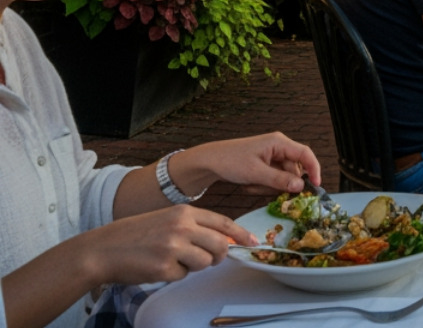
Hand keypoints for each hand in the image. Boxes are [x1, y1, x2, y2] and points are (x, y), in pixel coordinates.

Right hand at [80, 205, 256, 285]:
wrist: (102, 249)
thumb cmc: (135, 235)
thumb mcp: (167, 219)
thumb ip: (194, 226)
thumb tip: (224, 239)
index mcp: (184, 212)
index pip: (223, 222)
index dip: (241, 234)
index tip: (253, 242)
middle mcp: (182, 227)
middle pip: (220, 245)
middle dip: (218, 256)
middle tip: (205, 259)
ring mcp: (174, 247)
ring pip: (204, 262)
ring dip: (193, 266)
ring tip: (172, 259)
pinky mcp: (164, 267)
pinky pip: (182, 276)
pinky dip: (173, 275)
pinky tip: (157, 266)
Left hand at [176, 133, 320, 198]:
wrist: (209, 162)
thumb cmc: (230, 161)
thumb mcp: (255, 173)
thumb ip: (279, 180)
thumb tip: (301, 187)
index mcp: (279, 142)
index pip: (305, 154)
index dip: (314, 169)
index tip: (315, 186)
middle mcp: (279, 147)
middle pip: (294, 169)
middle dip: (281, 183)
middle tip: (264, 189)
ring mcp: (272, 156)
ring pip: (283, 177)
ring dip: (269, 186)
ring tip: (251, 185)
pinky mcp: (266, 165)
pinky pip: (273, 179)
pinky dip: (263, 185)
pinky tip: (249, 184)